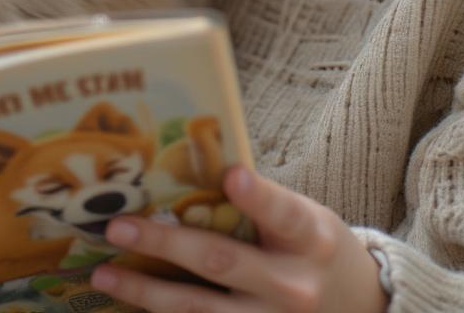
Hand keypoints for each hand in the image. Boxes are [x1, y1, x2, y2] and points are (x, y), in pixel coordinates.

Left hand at [90, 165, 387, 312]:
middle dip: (165, 243)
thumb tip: (194, 165)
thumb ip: (260, 201)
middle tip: (117, 227)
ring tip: (105, 274)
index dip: (257, 196)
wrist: (358, 307)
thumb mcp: (304, 217)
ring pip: (201, 311)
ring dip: (147, 292)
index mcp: (310, 238)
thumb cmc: (314, 247)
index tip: (232, 175)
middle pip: (222, 262)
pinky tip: (129, 306)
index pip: (282, 212)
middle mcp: (293, 286)